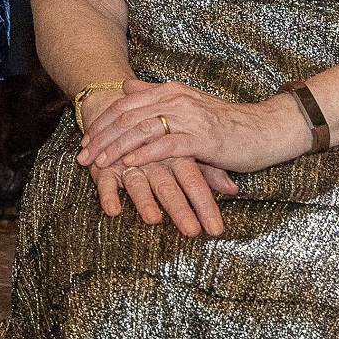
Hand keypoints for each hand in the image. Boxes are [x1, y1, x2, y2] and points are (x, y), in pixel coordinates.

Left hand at [76, 79, 306, 238]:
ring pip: (142, 129)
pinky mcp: (203, 139)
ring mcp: (190, 118)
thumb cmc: (225, 123)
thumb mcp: (187, 105)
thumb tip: (126, 86)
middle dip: (102, 137)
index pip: (125, 105)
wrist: (265, 130)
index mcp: (170, 91)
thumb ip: (156, 95)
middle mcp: (176, 100)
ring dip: (116, 147)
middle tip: (83, 157)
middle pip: (127, 116)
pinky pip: (167, 145)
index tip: (84, 142)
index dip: (102, 124)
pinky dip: (145, 154)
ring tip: (99, 163)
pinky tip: (130, 165)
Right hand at [82, 150, 238, 236]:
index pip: (194, 181)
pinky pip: (105, 180)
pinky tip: (113, 211)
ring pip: (138, 182)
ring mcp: (128, 160)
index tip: (215, 229)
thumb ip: (208, 170)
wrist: (118, 106)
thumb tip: (233, 189)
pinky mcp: (106, 164)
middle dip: (180, 209)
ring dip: (145, 201)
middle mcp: (153, 159)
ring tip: (153, 220)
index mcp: (175, 154)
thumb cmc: (157, 135)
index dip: (204, 205)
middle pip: (168, 185)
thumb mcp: (184, 150)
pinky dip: (108, 194)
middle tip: (191, 232)